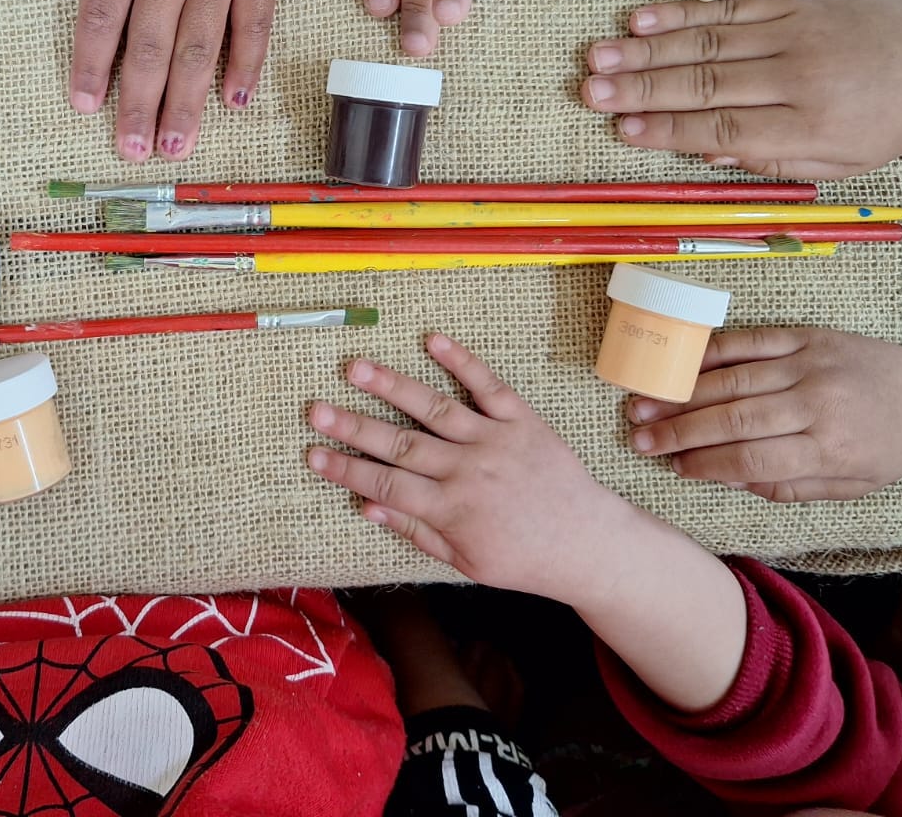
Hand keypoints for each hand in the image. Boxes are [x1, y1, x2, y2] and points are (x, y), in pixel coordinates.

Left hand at [15, 0, 292, 161]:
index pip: (102, 18)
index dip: (93, 66)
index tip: (85, 106)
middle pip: (152, 47)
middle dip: (141, 104)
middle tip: (133, 149)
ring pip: (201, 47)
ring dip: (189, 101)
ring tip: (178, 145)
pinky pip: (253, 24)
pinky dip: (247, 63)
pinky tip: (236, 100)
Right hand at [306, 333, 627, 605]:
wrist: (588, 543)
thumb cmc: (523, 559)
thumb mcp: (466, 561)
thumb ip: (416, 531)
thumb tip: (367, 507)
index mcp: (452, 510)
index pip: (386, 486)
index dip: (346, 470)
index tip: (313, 453)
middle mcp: (468, 472)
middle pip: (400, 445)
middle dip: (353, 427)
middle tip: (317, 409)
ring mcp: (495, 441)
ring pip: (434, 409)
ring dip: (393, 386)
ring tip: (357, 368)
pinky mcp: (522, 420)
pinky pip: (488, 386)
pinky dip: (462, 361)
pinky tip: (433, 340)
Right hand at [581, 0, 901, 178]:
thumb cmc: (887, 116)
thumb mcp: (839, 161)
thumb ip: (771, 159)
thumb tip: (702, 151)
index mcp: (809, 127)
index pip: (723, 128)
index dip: (668, 131)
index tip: (622, 130)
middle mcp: (798, 77)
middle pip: (705, 83)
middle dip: (642, 89)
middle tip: (590, 92)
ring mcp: (795, 31)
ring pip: (708, 41)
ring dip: (646, 50)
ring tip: (599, 57)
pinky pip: (729, 6)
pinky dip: (682, 12)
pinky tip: (642, 19)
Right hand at [625, 328, 901, 500]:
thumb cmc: (884, 450)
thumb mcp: (844, 486)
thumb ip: (784, 486)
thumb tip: (724, 479)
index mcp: (829, 448)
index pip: (751, 460)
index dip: (706, 465)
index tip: (673, 468)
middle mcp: (818, 404)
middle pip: (734, 418)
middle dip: (680, 431)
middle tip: (640, 439)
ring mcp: (810, 364)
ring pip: (733, 378)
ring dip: (682, 393)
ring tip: (642, 405)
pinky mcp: (807, 336)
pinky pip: (749, 342)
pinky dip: (709, 354)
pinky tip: (678, 366)